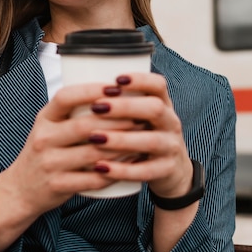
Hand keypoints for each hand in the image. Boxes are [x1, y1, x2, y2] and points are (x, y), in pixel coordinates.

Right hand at [0, 82, 137, 218]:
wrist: (22, 189)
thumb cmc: (45, 152)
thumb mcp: (49, 127)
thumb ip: (73, 112)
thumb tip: (113, 90)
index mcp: (44, 118)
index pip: (65, 97)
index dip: (92, 90)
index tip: (117, 87)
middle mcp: (44, 139)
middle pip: (84, 126)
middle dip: (116, 120)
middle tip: (141, 116)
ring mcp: (50, 163)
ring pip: (92, 153)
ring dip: (121, 146)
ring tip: (142, 138)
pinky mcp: (58, 185)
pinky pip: (93, 179)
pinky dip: (115, 172)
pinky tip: (131, 165)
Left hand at [82, 73, 194, 199]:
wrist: (172, 171)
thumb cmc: (144, 136)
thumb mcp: (140, 117)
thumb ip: (120, 104)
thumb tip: (79, 85)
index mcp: (163, 105)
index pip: (158, 85)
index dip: (140, 80)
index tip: (116, 79)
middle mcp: (170, 123)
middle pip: (155, 108)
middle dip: (125, 106)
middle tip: (97, 107)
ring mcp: (171, 147)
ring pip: (151, 141)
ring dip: (121, 139)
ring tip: (95, 138)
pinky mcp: (166, 170)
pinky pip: (146, 171)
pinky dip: (122, 170)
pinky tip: (101, 167)